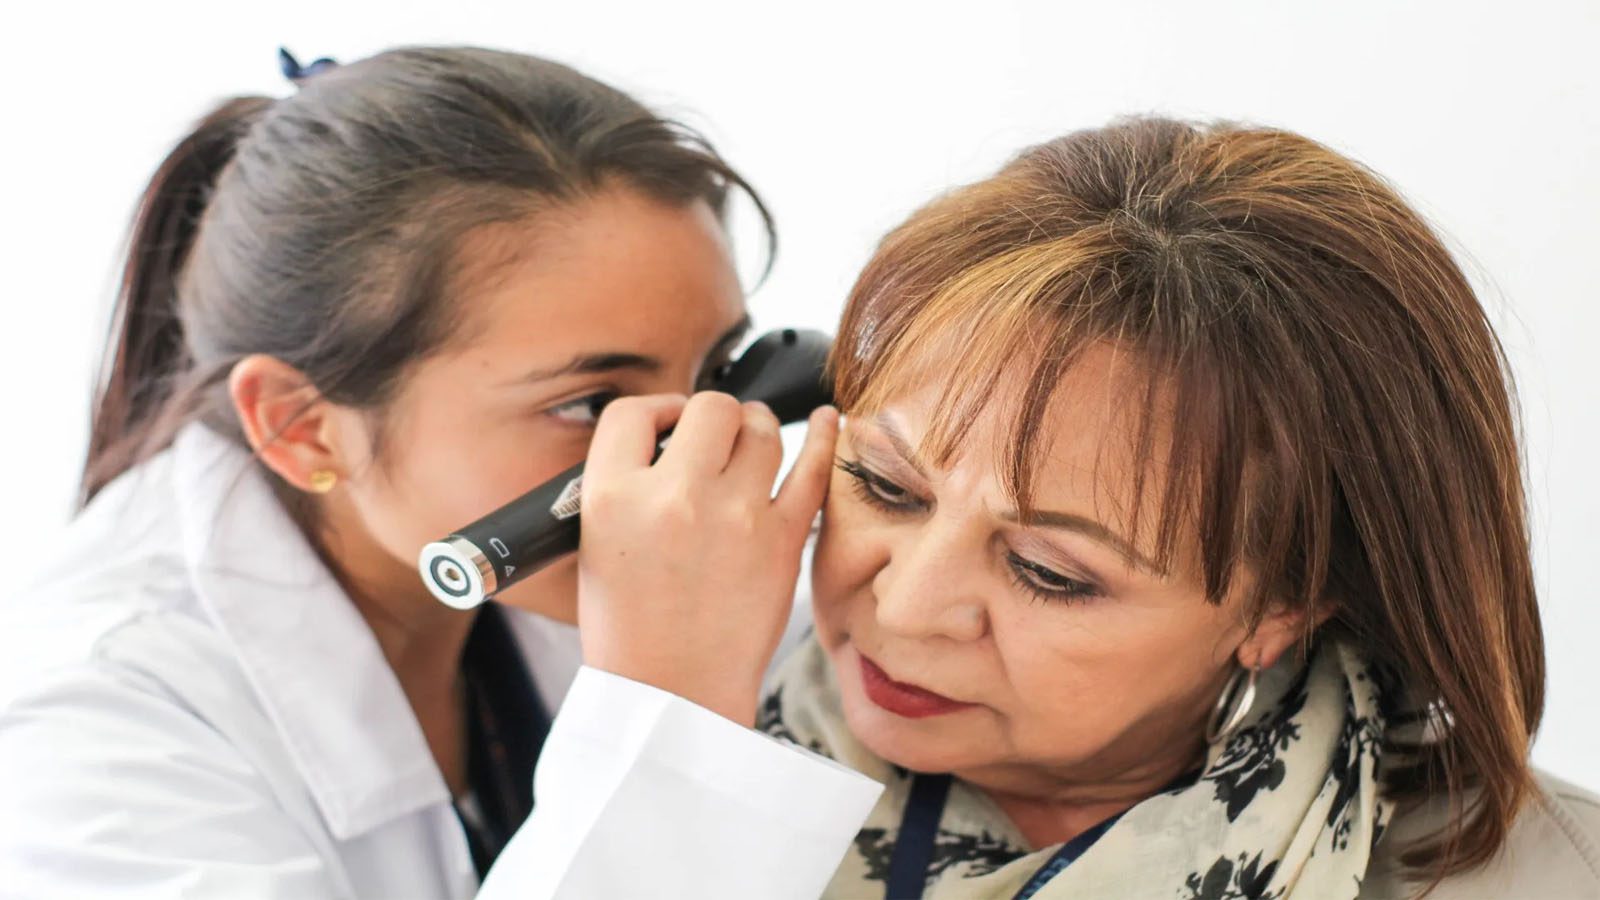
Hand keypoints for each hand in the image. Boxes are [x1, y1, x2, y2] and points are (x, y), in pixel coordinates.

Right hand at [576, 392, 839, 725]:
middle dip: (713, 417)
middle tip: (714, 440)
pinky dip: (824, 436)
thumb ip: (626, 485)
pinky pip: (813, 467)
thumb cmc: (630, 630)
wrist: (673, 696)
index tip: (667, 427)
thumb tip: (668, 437)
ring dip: (756, 429)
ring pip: (760, 428)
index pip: (632, 413)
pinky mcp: (782, 541)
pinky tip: (827, 420)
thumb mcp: (594, 546)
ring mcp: (733, 516)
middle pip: (708, 408)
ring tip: (751, 446)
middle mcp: (673, 497)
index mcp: (612, 497)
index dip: (655, 412)